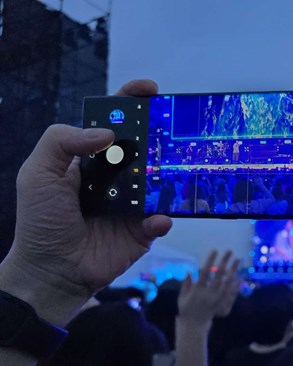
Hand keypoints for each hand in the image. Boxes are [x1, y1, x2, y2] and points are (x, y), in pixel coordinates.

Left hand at [0, 80, 171, 324]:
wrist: (51, 270)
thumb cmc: (41, 220)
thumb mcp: (38, 172)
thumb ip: (62, 141)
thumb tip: (108, 134)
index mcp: (90, 161)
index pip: (113, 125)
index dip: (131, 103)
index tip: (151, 90)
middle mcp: (115, 179)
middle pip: (144, 149)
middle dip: (160, 137)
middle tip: (174, 133)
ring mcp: (131, 205)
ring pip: (158, 183)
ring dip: (168, 177)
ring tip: (176, 172)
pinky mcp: (142, 231)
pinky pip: (160, 219)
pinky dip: (161, 218)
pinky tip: (155, 219)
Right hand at [177, 250, 240, 329]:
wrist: (194, 325)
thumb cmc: (186, 309)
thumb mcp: (182, 296)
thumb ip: (186, 284)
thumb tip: (190, 272)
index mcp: (198, 289)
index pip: (205, 271)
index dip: (210, 260)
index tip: (215, 250)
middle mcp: (209, 293)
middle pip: (219, 274)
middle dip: (224, 261)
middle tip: (229, 251)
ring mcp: (217, 299)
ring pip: (227, 282)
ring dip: (233, 270)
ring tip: (238, 260)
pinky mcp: (222, 304)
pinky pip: (231, 293)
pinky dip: (235, 284)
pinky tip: (240, 276)